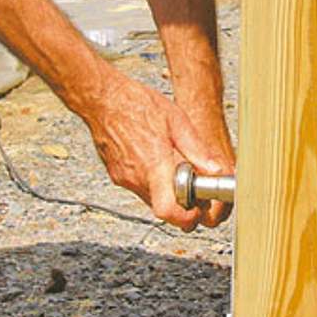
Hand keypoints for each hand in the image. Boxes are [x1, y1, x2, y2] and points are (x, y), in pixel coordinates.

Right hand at [85, 71, 229, 230]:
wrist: (101, 98)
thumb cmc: (136, 104)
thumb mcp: (177, 121)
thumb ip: (197, 149)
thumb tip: (215, 170)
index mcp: (153, 165)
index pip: (167, 210)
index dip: (185, 218)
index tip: (197, 210)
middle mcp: (135, 177)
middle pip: (163, 208)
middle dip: (181, 203)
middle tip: (191, 187)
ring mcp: (123, 178)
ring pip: (151, 198)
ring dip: (167, 191)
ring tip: (174, 167)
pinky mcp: (116, 175)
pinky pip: (140, 187)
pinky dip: (153, 182)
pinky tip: (157, 161)